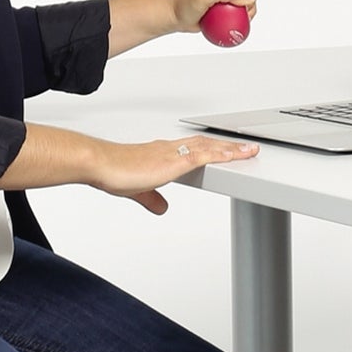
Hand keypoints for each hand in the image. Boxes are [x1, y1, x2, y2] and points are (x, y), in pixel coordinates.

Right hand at [87, 135, 260, 214]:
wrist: (101, 163)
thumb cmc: (112, 171)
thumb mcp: (137, 190)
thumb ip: (151, 198)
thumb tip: (162, 207)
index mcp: (161, 153)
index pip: (193, 149)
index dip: (211, 149)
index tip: (224, 150)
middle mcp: (170, 149)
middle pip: (206, 144)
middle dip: (227, 146)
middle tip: (247, 147)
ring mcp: (174, 153)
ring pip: (210, 147)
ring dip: (231, 148)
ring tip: (250, 150)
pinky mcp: (175, 161)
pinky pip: (205, 155)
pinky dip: (222, 154)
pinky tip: (235, 155)